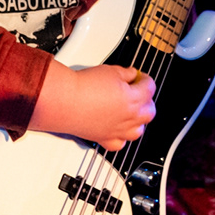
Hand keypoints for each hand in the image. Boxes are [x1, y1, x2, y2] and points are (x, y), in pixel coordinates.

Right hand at [32, 63, 156, 150]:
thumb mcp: (110, 71)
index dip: (145, 79)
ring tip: (130, 111)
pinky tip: (117, 129)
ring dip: (138, 121)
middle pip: (149, 112)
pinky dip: (121, 137)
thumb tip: (131, 74)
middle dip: (146, 100)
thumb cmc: (84, 87)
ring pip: (138, 131)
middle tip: (137, 92)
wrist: (65, 101)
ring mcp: (117, 131)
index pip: (150, 88)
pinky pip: (119, 144)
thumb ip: (126, 73)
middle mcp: (129, 117)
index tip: (140, 77)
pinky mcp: (104, 139)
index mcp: (133, 99)